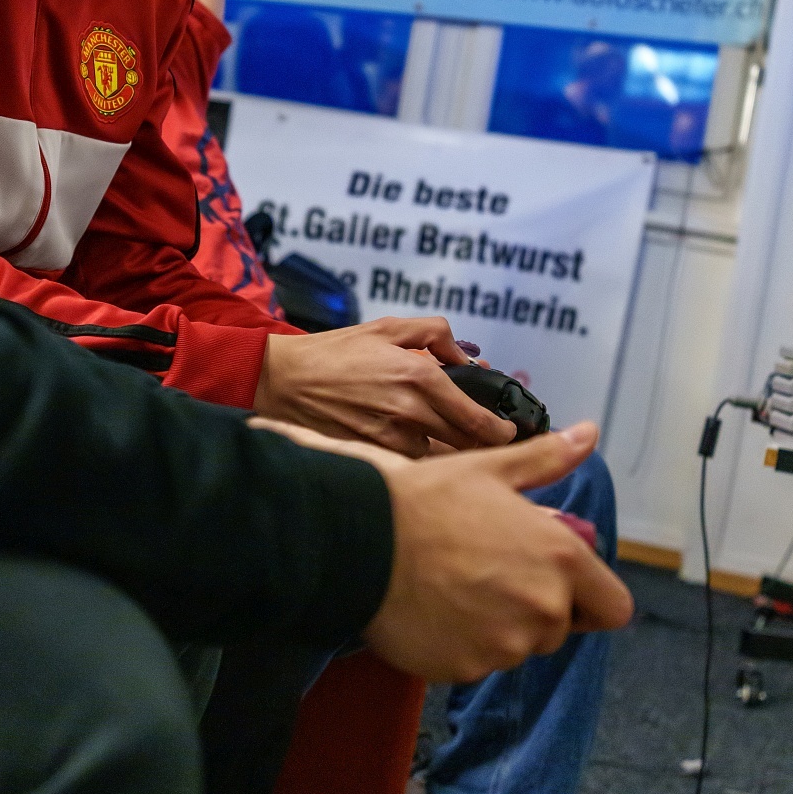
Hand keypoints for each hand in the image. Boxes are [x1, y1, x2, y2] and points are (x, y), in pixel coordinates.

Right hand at [252, 315, 517, 455]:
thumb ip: (435, 333)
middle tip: (490, 442)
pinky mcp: (372, 458)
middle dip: (483, 447)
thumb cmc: (334, 353)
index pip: (477, 419)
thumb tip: (465, 355)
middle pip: (465, 446)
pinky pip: (408, 466)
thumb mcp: (388, 327)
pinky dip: (417, 461)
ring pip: (437, 459)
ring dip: (448, 455)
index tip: (510, 433)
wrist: (282, 380)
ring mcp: (390, 440)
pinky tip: (412, 452)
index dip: (502, 432)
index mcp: (420, 378)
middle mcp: (410, 413)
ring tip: (448, 446)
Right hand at [361, 420, 633, 680]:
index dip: (590, 598)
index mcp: (561, 559)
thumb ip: (548, 460)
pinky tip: (435, 612)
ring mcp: (505, 645)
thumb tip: (590, 433)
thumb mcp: (491, 469)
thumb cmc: (428, 498)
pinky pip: (477, 663)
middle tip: (489, 575)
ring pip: (518, 647)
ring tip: (456, 590)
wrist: (360, 539)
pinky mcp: (467, 669)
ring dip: (499, 628)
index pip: (613, 607)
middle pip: (561, 628)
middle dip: (535, 609)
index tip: (561, 585)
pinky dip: (462, 645)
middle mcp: (543, 609)